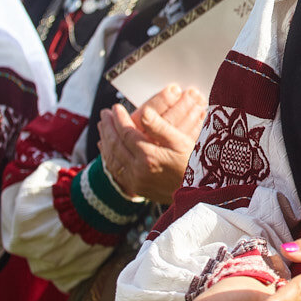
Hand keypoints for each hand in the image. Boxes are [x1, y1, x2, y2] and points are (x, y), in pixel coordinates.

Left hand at [97, 83, 205, 202]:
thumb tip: (145, 112)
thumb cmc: (193, 163)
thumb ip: (160, 127)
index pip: (127, 133)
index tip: (116, 107)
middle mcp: (138, 170)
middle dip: (108, 127)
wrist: (198, 192)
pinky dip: (108, 157)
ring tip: (102, 127)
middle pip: (115, 144)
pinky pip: (115, 171)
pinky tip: (106, 149)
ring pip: (112, 158)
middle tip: (105, 114)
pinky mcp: (136, 188)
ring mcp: (135, 181)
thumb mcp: (181, 142)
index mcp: (149, 156)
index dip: (120, 119)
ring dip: (105, 140)